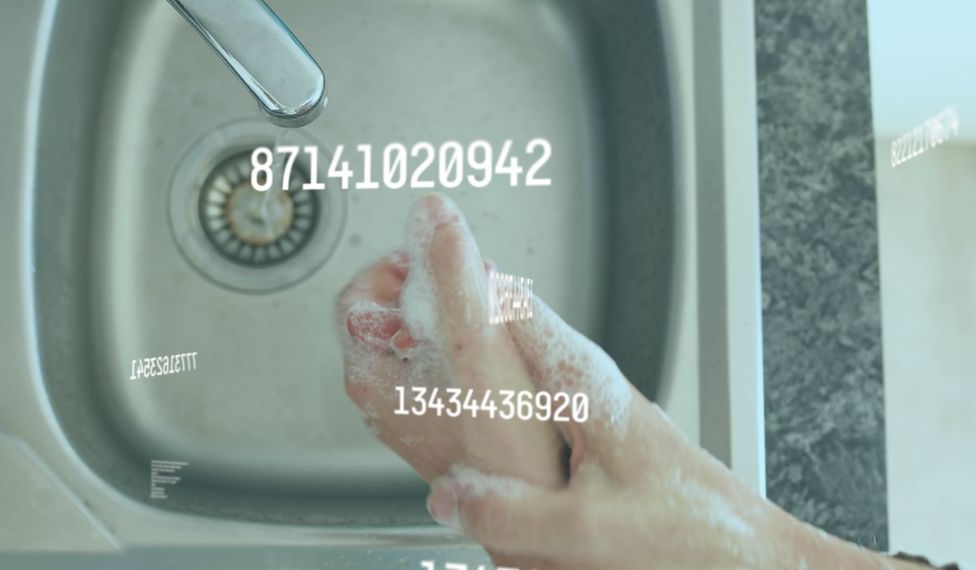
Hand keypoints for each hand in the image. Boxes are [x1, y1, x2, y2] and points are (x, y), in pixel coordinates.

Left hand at [335, 194, 563, 566]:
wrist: (532, 508)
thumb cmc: (500, 445)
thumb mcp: (475, 341)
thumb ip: (452, 272)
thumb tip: (431, 211)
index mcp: (370, 370)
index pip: (359, 291)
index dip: (401, 265)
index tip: (439, 259)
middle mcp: (383, 392)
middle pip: (396, 311)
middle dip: (439, 287)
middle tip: (476, 285)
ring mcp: (412, 407)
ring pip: (426, 337)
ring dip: (459, 316)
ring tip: (494, 321)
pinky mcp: (443, 418)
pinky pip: (449, 364)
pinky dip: (473, 348)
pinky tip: (505, 357)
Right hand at [425, 285, 921, 569]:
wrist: (743, 554)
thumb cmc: (696, 532)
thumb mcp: (592, 530)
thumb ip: (512, 513)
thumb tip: (448, 499)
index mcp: (586, 385)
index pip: (513, 308)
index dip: (462, 273)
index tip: (422, 243)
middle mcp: (585, 383)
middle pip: (508, 320)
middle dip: (455, 301)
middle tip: (398, 295)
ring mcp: (586, 405)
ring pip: (515, 353)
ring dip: (470, 341)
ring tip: (417, 338)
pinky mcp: (587, 432)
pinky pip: (523, 392)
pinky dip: (488, 385)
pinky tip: (466, 409)